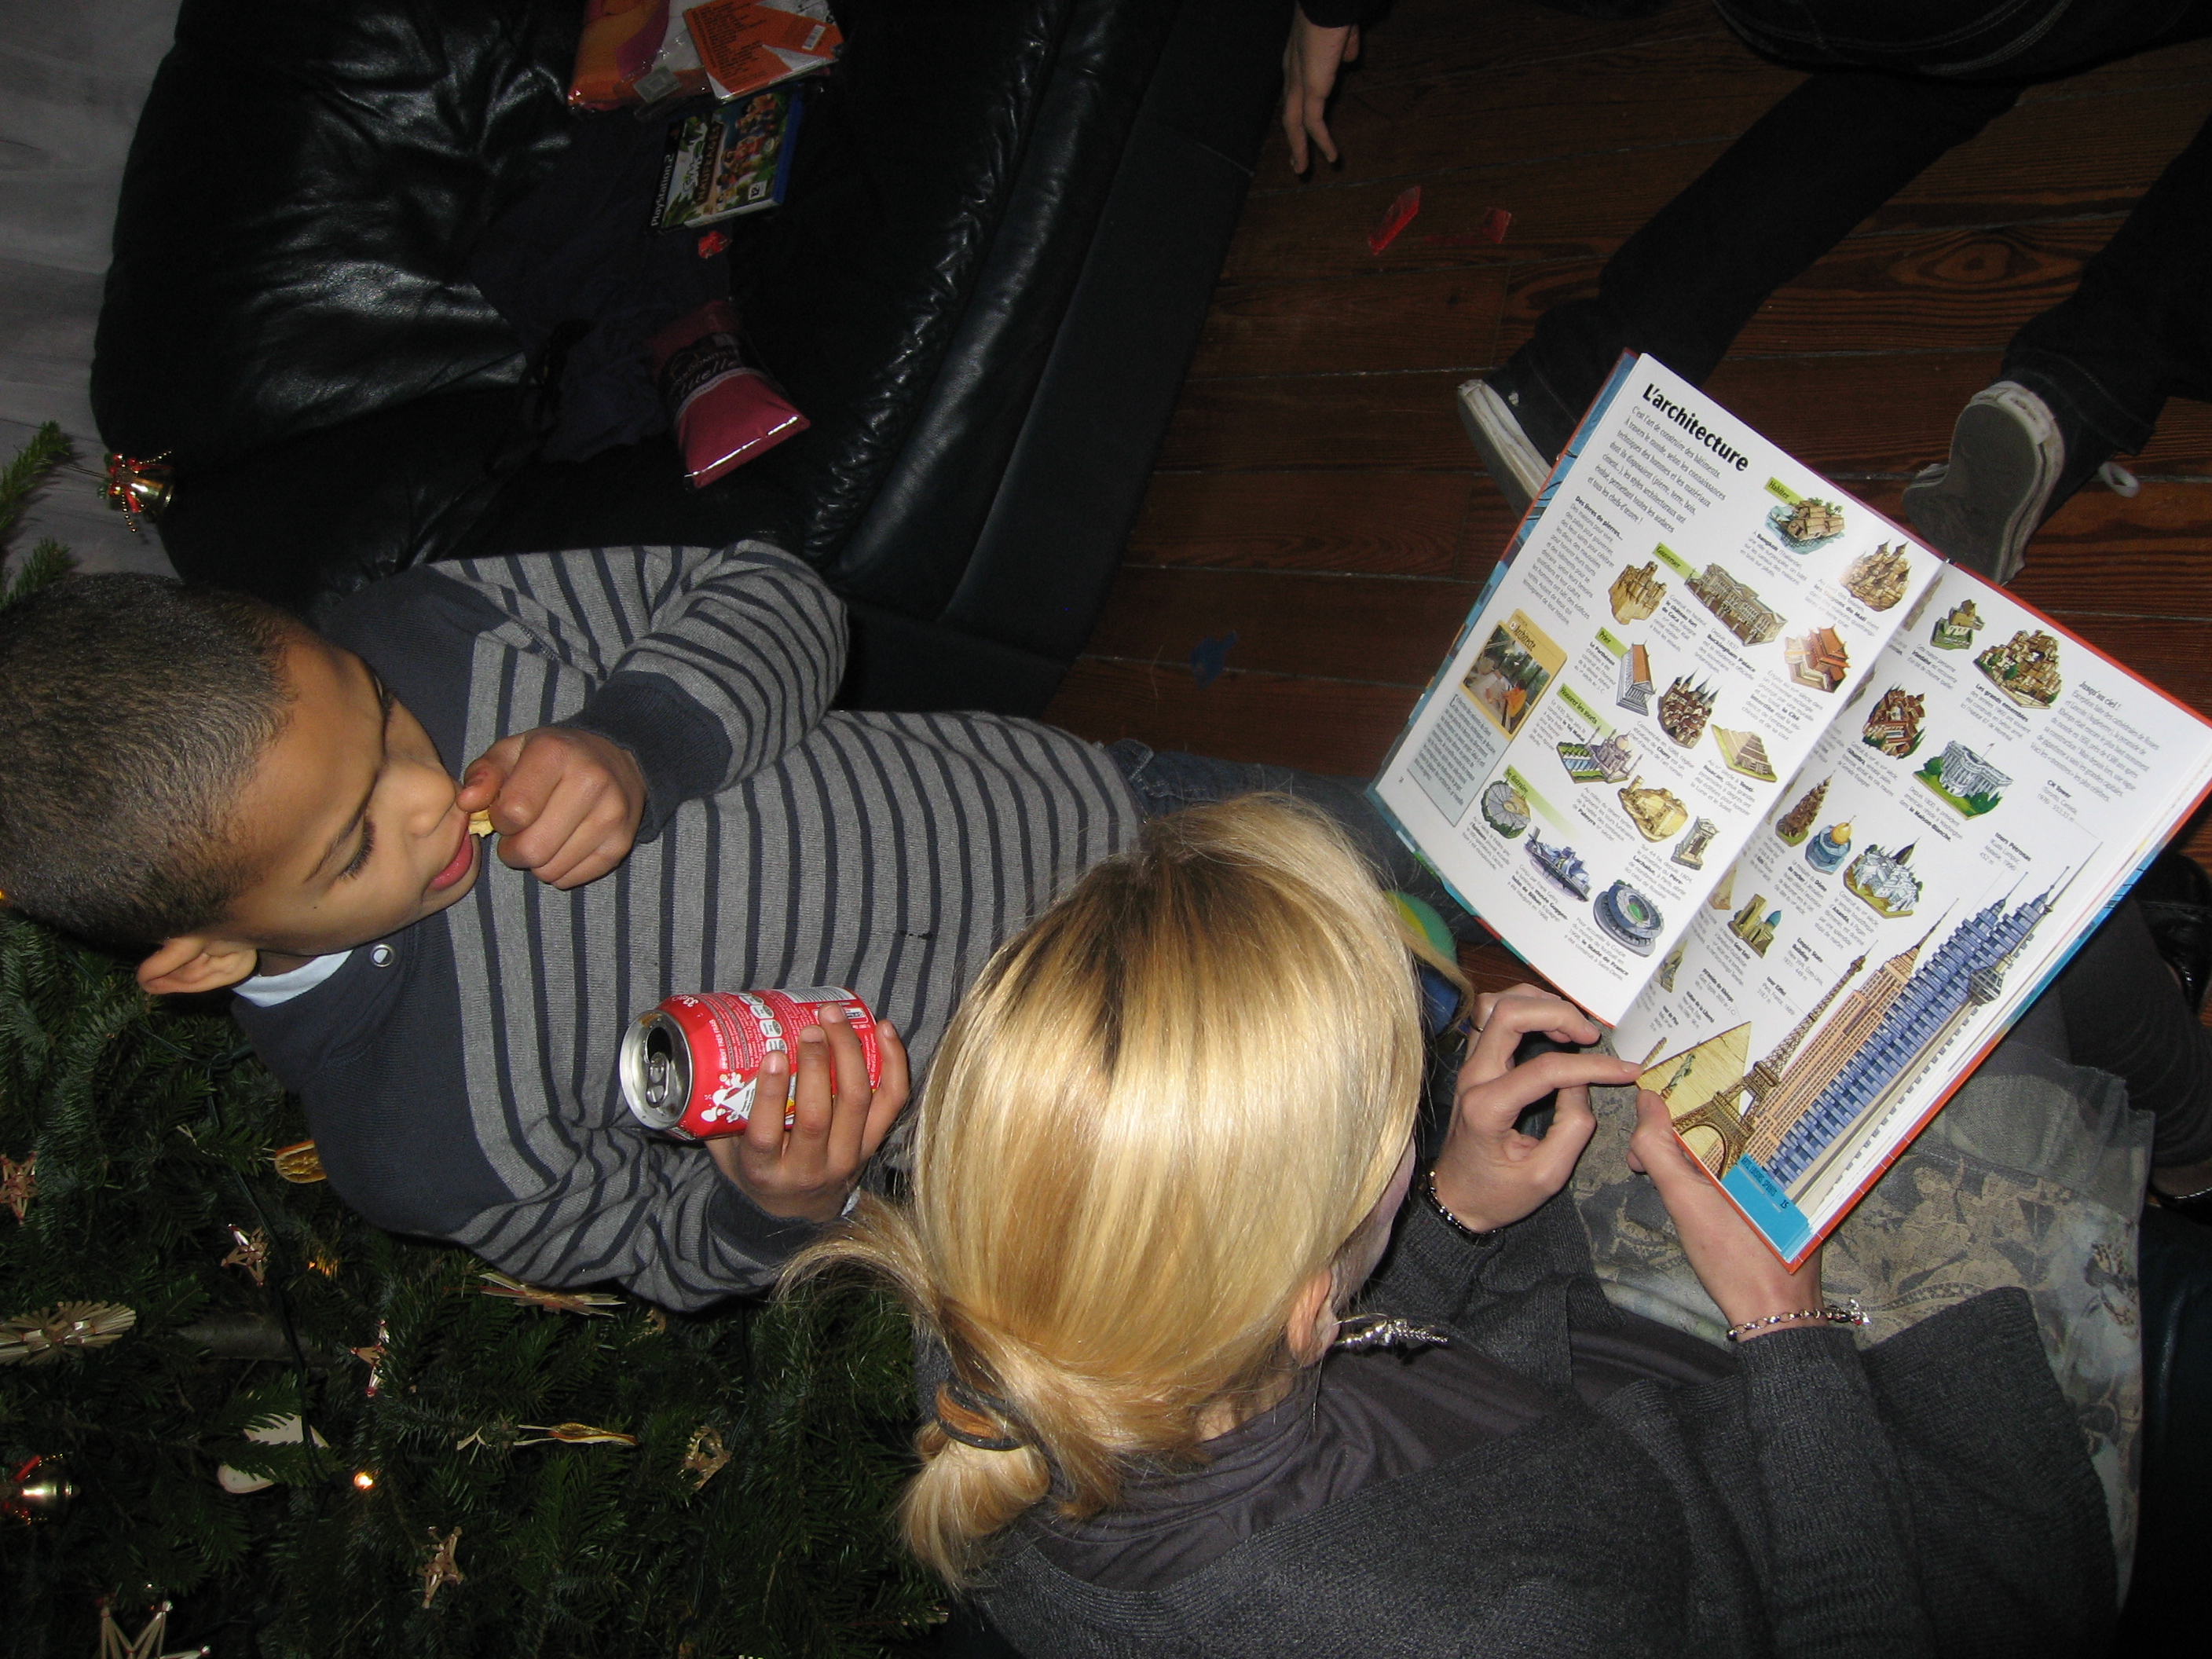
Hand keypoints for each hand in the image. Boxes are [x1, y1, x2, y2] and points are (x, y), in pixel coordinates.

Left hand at [459, 726, 645, 888]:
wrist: (614, 759)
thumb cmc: (551, 758)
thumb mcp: (511, 752)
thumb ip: (483, 775)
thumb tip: (467, 803)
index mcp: (556, 753)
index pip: (513, 813)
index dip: (499, 820)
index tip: (506, 812)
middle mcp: (591, 781)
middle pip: (532, 848)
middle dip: (513, 850)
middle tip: (518, 835)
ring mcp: (612, 814)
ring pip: (551, 869)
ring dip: (536, 862)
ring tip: (541, 838)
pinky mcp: (622, 842)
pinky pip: (573, 879)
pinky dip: (558, 871)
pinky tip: (562, 847)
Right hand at [707, 1006, 910, 1222]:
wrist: (798, 1211)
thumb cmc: (759, 1169)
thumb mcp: (727, 1152)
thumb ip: (716, 1114)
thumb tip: (700, 1056)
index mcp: (765, 1172)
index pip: (766, 1136)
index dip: (768, 1095)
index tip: (771, 1055)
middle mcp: (809, 1170)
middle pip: (817, 1116)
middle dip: (815, 1066)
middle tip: (810, 1027)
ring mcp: (846, 1158)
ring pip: (857, 1103)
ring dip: (850, 1054)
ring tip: (836, 1018)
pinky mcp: (872, 1144)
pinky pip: (891, 1101)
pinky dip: (893, 1063)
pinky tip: (882, 1029)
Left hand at [1282, 13, 1357, 172]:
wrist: (1327, 4)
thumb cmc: (1334, 12)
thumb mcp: (1342, 31)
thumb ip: (1344, 46)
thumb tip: (1347, 58)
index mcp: (1296, 58)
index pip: (1294, 92)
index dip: (1298, 113)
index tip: (1302, 130)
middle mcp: (1291, 72)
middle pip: (1288, 113)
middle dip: (1292, 138)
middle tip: (1295, 160)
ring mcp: (1298, 82)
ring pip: (1293, 124)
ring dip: (1299, 147)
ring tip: (1302, 169)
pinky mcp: (1310, 89)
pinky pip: (1313, 123)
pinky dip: (1321, 142)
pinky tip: (1331, 156)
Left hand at [1431, 985, 1640, 1231]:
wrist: (1456, 1198)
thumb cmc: (1497, 1193)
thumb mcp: (1546, 1176)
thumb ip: (1572, 1128)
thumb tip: (1583, 1083)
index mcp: (1488, 1109)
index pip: (1545, 1069)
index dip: (1593, 1066)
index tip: (1627, 1071)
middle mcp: (1473, 1078)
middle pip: (1509, 1014)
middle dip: (1559, 1014)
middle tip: (1592, 1036)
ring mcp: (1469, 1066)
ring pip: (1495, 1006)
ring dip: (1538, 1005)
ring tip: (1572, 1029)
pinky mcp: (1474, 1063)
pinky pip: (1492, 1018)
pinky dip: (1525, 1011)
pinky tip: (1552, 1029)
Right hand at [1627, 1090, 1820, 1335]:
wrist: (1775, 1311)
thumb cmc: (1732, 1259)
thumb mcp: (1685, 1202)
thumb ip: (1659, 1149)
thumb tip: (1647, 1101)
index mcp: (1759, 1142)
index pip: (1711, 1097)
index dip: (1669, 1107)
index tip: (1642, 1133)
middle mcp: (1778, 1149)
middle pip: (1719, 1117)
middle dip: (1675, 1132)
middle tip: (1646, 1164)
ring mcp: (1783, 1171)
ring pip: (1727, 1140)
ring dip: (1690, 1152)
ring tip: (1664, 1179)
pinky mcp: (1783, 1191)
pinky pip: (1741, 1162)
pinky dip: (1712, 1169)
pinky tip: (1696, 1194)